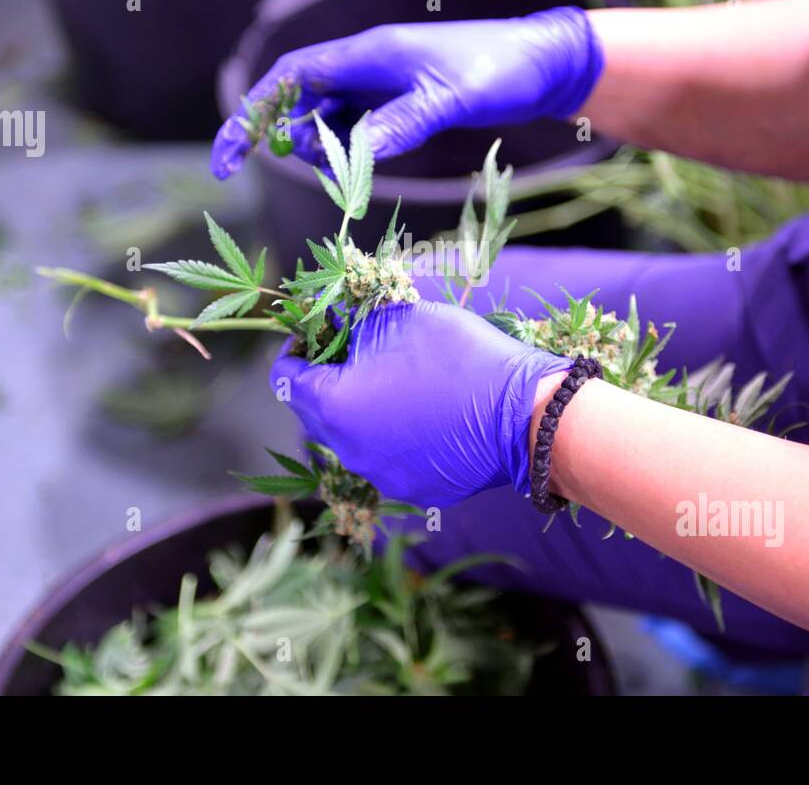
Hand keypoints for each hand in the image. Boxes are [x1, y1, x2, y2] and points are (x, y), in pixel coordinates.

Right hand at [211, 6, 603, 178]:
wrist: (541, 64)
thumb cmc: (497, 71)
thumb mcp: (448, 99)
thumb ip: (400, 124)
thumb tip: (354, 156)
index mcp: (365, 54)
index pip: (288, 80)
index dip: (252, 115)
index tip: (229, 157)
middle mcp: (364, 65)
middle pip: (298, 100)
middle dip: (282, 138)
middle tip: (284, 173)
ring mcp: (380, 83)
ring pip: (325, 117)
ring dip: (321, 148)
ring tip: (346, 173)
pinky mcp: (398, 101)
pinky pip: (354, 126)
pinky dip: (348, 149)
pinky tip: (363, 166)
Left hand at [269, 301, 571, 506]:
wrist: (523, 415)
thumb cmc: (457, 358)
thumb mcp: (396, 319)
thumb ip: (352, 322)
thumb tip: (333, 321)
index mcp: (333, 406)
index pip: (286, 377)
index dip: (298, 347)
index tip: (322, 329)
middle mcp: (347, 450)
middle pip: (315, 411)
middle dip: (328, 377)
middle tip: (359, 349)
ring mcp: (380, 475)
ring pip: (353, 436)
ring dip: (363, 407)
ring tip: (399, 380)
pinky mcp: (413, 489)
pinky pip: (388, 456)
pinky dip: (395, 434)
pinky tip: (426, 412)